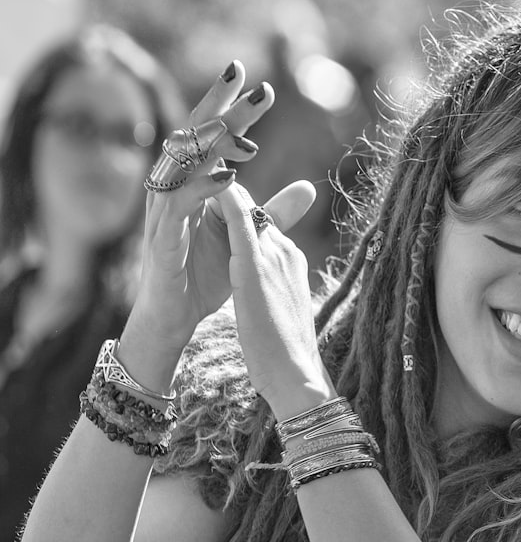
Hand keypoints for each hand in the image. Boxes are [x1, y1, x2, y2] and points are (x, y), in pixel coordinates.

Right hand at [127, 61, 275, 354]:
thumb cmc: (205, 274)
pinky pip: (178, 204)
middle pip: (195, 136)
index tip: (263, 86)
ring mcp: (164, 210)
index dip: (235, 110)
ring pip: (182, 162)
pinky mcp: (161, 236)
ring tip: (239, 124)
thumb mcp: (247, 238)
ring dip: (212, 141)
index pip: (214, 136)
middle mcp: (174, 187)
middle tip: (246, 77)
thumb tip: (308, 187)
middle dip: (221, 106)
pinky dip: (201, 188)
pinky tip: (227, 176)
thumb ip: (274, 212)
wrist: (177, 317)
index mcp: (195, 183)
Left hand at [214, 182, 331, 420]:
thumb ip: (272, 289)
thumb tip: (262, 286)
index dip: (241, 210)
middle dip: (230, 194)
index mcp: (289, 263)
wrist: (297, 373)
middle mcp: (284, 252)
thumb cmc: (287, 352)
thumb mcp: (279, 310)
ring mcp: (273, 256)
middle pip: (254, 212)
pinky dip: (224, 198)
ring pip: (247, 209)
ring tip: (202, 168)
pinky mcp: (256, 265)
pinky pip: (239, 219)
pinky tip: (205, 184)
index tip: (219, 199)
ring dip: (225, 188)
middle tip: (206, 173)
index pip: (263, 224)